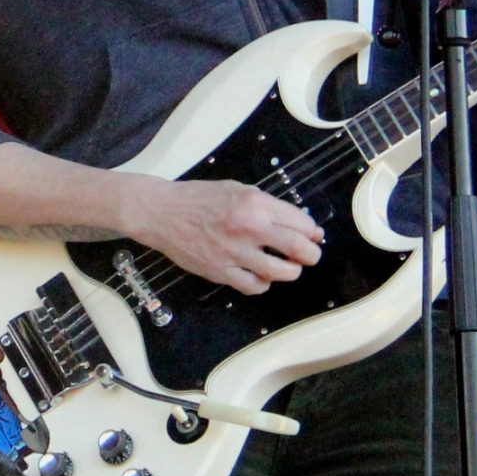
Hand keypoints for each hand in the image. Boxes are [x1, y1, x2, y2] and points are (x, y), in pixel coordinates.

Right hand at [122, 175, 322, 294]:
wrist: (162, 212)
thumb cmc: (199, 197)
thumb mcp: (237, 189)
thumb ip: (266, 205)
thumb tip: (296, 223)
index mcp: (255, 204)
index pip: (301, 223)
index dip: (313, 232)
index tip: (314, 236)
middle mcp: (249, 228)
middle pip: (298, 250)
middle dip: (311, 255)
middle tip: (309, 255)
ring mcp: (234, 253)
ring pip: (280, 272)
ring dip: (290, 272)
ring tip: (287, 267)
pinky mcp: (221, 272)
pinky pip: (254, 286)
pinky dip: (263, 284)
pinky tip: (259, 275)